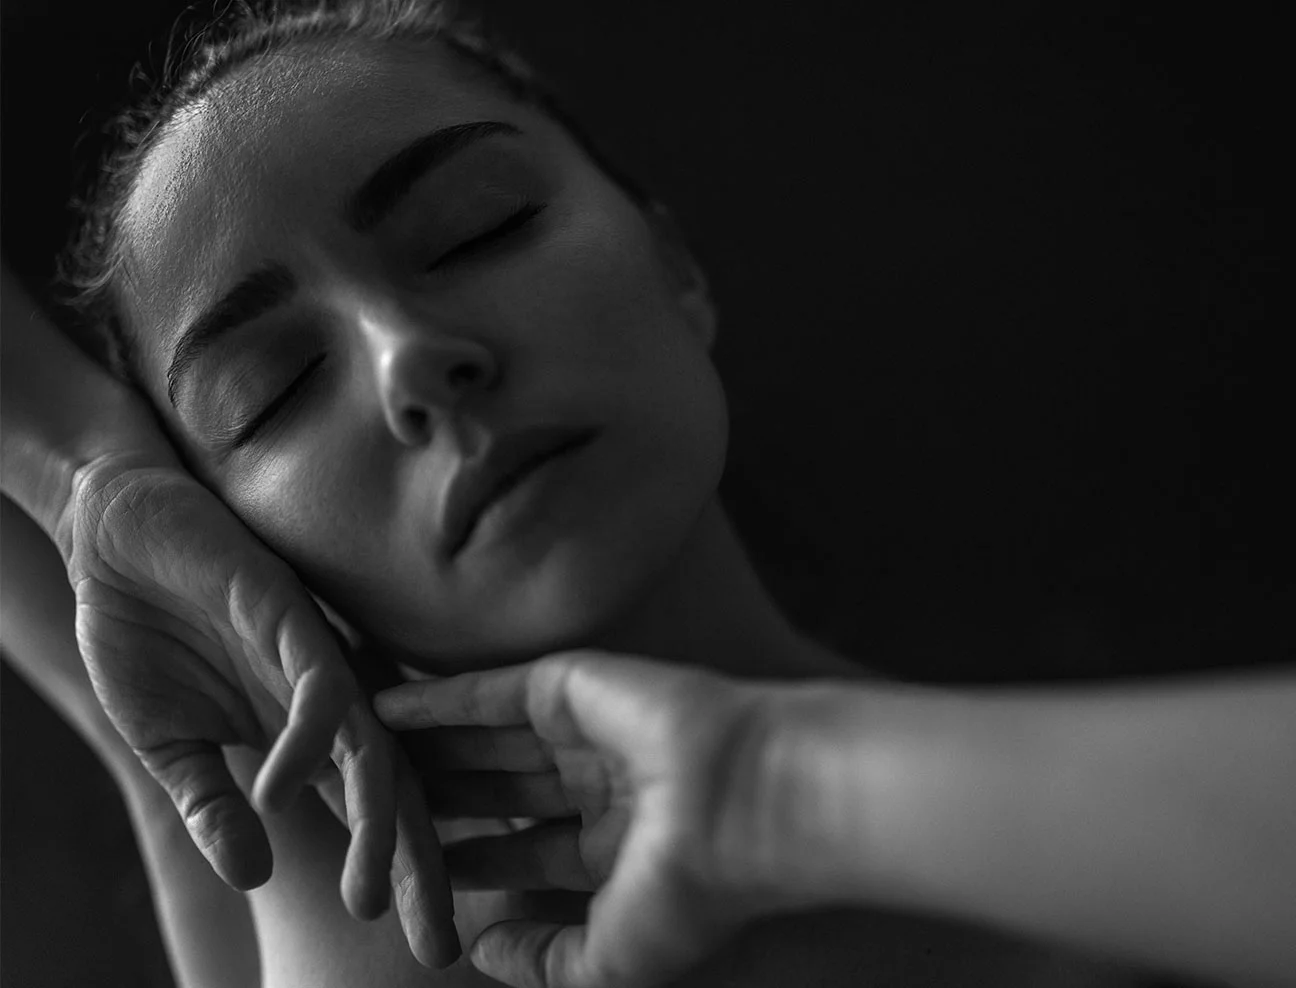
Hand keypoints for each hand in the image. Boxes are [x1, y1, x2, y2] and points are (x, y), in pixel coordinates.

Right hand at [61, 447, 458, 965]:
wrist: (119, 539)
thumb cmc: (151, 637)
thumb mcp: (172, 744)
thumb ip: (213, 805)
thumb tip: (253, 875)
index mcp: (312, 736)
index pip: (374, 815)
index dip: (404, 876)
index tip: (424, 947)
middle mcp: (335, 702)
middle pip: (399, 791)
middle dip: (420, 868)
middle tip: (437, 944)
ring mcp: (320, 659)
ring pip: (375, 747)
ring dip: (376, 822)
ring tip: (374, 895)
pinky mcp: (295, 616)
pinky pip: (319, 687)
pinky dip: (302, 743)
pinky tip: (279, 792)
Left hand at [375, 651, 792, 987]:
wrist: (743, 805)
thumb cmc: (692, 891)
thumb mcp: (612, 958)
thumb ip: (544, 961)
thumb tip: (480, 952)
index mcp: (615, 847)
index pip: (524, 856)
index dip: (469, 864)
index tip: (413, 872)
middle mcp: (598, 786)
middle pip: (497, 795)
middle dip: (442, 803)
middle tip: (374, 808)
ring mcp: (584, 733)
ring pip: (485, 743)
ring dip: (427, 749)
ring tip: (364, 756)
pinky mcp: (569, 686)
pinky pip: (486, 693)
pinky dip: (434, 700)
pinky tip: (382, 707)